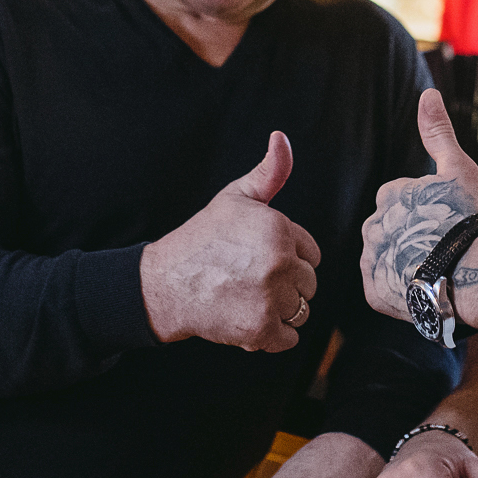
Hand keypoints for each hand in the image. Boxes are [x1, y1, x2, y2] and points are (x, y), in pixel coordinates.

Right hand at [140, 131, 320, 351]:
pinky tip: (246, 319)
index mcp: (279, 229)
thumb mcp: (235, 198)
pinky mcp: (260, 329)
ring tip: (246, 298)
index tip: (257, 259)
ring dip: (278, 311)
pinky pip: (288, 339)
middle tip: (248, 280)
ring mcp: (270, 297)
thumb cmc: (202, 239)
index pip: (312, 254)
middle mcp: (279, 262)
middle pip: (308, 284)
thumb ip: (269, 173)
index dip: (287, 258)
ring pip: (300, 311)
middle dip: (285, 286)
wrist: (165, 284)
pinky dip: (270, 337)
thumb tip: (281, 138)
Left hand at [361, 88, 477, 321]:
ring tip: (437, 272)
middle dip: (415, 240)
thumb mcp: (458, 169)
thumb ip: (438, 132)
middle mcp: (372, 226)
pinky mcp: (374, 293)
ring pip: (388, 261)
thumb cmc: (470, 219)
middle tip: (445, 251)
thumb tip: (428, 92)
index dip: (430, 214)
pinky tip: (425, 289)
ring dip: (406, 265)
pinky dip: (401, 292)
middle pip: (394, 232)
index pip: (404, 203)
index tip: (449, 224)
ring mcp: (372, 261)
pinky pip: (383, 290)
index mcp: (390, 195)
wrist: (475, 273)